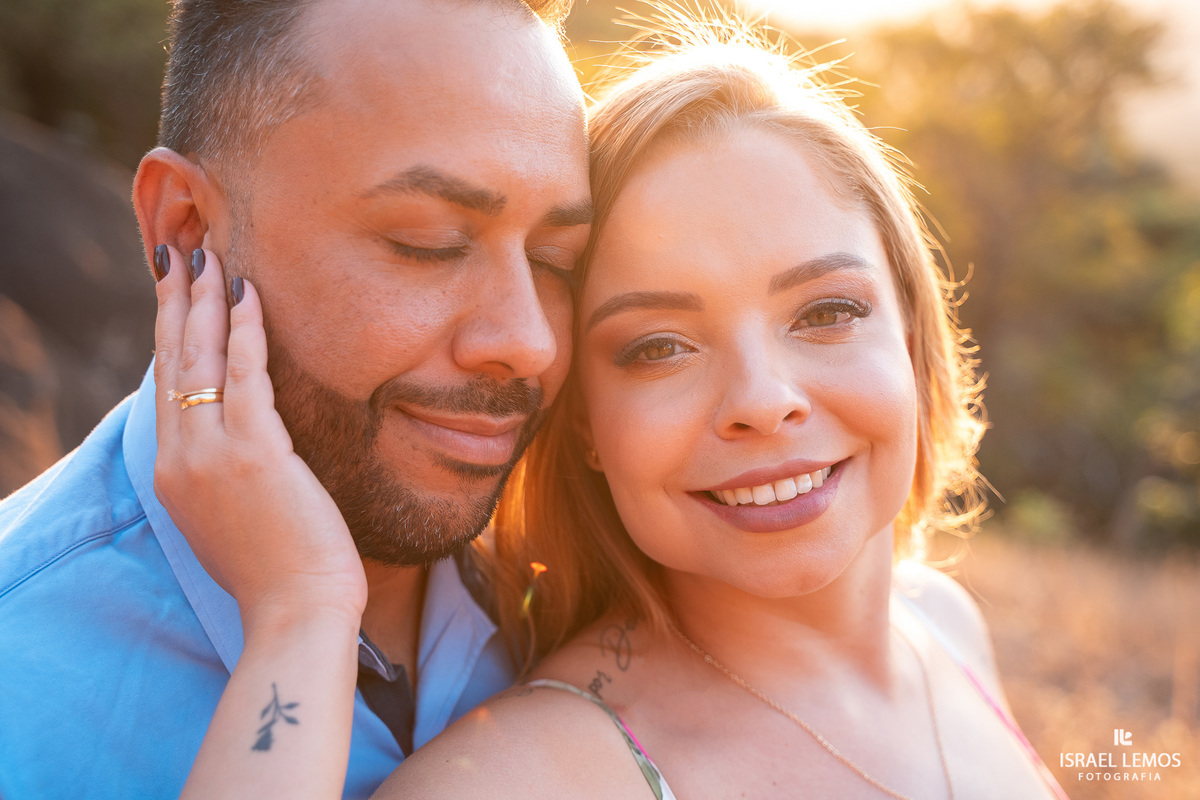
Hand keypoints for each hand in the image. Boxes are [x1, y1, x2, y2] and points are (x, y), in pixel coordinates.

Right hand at [152, 245, 366, 630]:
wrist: (296, 613)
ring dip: (205, 302)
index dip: (169, 337)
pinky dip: (246, 330)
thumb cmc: (279, 573)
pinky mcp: (253, 452)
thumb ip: (222, 475)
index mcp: (174, 474)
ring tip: (209, 256)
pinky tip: (249, 294)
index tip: (173, 297)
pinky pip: (246, 374)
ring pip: (200, 359)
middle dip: (176, 303)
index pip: (167, 388)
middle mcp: (181, 457)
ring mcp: (212, 454)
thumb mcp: (231, 520)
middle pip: (172, 362)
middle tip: (179, 254)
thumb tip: (239, 443)